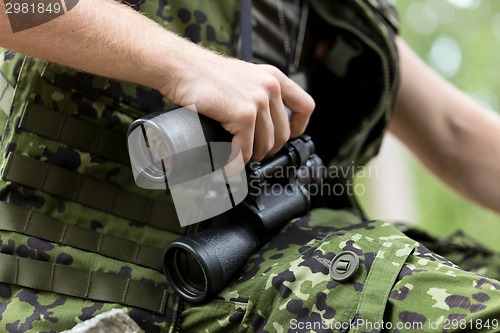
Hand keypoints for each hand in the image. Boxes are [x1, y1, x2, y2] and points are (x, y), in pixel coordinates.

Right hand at [159, 47, 314, 162]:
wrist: (181, 67)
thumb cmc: (204, 74)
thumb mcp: (242, 77)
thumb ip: (257, 93)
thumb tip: (260, 123)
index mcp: (274, 77)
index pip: (305, 106)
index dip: (298, 128)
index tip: (287, 137)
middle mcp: (270, 87)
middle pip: (282, 134)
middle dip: (267, 150)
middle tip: (251, 155)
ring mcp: (258, 101)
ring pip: (265, 145)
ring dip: (250, 159)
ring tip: (236, 161)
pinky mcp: (243, 114)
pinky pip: (245, 150)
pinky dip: (235, 164)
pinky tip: (227, 169)